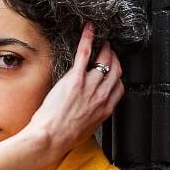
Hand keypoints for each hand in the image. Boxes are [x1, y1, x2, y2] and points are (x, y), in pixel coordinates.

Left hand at [27, 23, 123, 155]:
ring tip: (102, 42)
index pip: (119, 87)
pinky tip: (89, 30)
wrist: (50, 139)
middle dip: (114, 58)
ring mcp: (89, 86)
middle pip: (115, 71)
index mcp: (105, 109)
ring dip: (104, 48)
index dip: (117, 75)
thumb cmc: (63, 138)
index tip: (113, 69)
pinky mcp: (75, 79)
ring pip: (104, 61)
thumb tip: (87, 111)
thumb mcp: (85, 129)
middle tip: (109, 50)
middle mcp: (101, 96)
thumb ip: (91, 115)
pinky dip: (88, 38)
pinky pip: (85, 53)